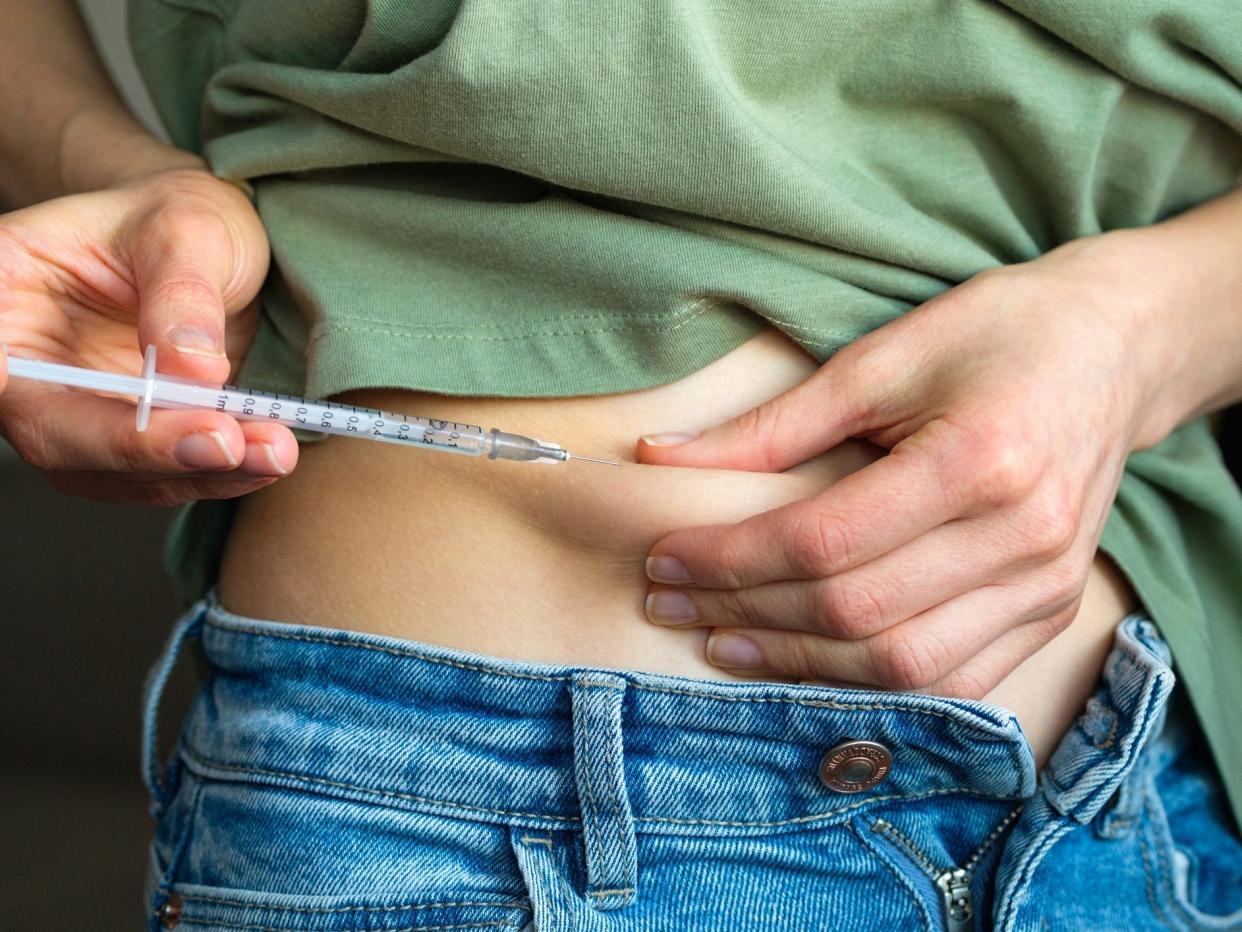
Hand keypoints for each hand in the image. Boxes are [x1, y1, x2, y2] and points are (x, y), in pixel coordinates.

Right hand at [0, 166, 296, 504]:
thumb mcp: (188, 228)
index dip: (14, 389)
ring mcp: (70, 409)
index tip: (57, 402)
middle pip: (54, 432)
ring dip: (196, 471)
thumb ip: (182, 294)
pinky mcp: (122, 441)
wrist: (210, 245)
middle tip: (225, 441)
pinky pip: (158, 477)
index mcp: (5, 288)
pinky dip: (216, 475)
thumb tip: (191, 371)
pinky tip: (267, 459)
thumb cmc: (179, 219)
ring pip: (110, 472)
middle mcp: (22, 363)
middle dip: (143, 449)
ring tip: (272, 451)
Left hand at [635, 230, 1179, 697]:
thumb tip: (661, 457)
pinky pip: (951, 681)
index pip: (824, 541)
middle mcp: (1021, 539)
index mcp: (979, 462)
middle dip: (744, 613)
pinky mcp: (1054, 609)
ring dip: (796, 662)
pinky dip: (868, 683)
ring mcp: (1046, 585)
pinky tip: (806, 663)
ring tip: (720, 641)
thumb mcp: (882, 356)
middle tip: (669, 601)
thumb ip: (773, 423)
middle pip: (854, 610)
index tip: (663, 557)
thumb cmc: (997, 334)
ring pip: (900, 665)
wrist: (1115, 349)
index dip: (730, 558)